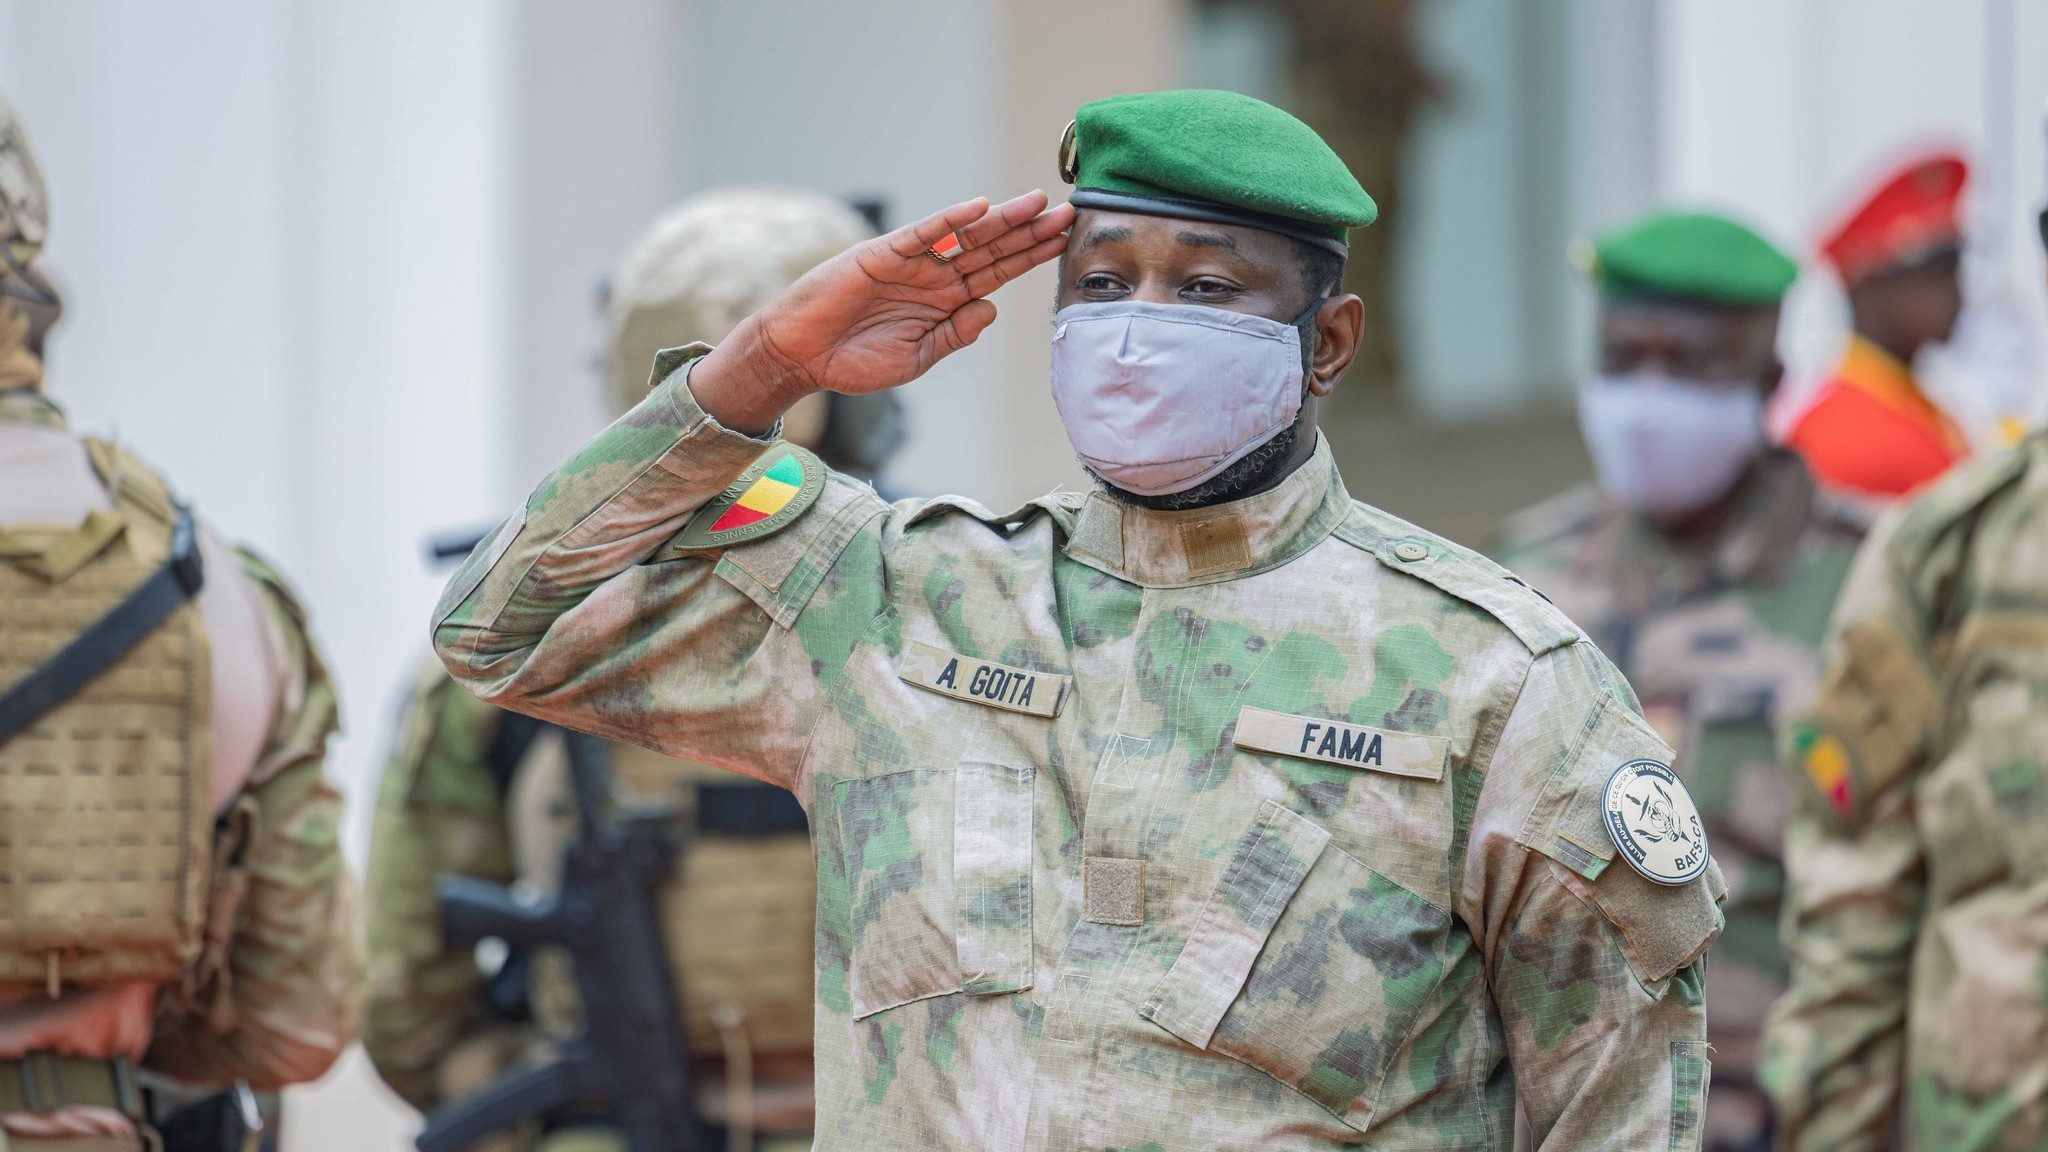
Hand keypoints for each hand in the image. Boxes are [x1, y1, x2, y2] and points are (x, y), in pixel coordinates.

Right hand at [691, 191, 1073, 432]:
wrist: (801, 357)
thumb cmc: (853, 361)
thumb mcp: (917, 359)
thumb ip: (955, 334)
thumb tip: (991, 308)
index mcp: (945, 302)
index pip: (997, 273)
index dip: (1030, 257)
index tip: (1063, 242)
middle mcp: (934, 277)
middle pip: (991, 249)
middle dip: (1029, 232)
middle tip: (1068, 213)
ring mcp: (911, 263)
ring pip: (964, 236)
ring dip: (1000, 220)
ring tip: (1035, 204)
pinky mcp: (882, 255)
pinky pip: (922, 235)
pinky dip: (949, 221)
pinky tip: (978, 209)